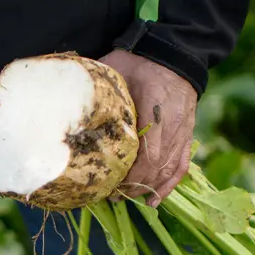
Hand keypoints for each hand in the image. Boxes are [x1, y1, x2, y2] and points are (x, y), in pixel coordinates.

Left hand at [99, 49, 196, 207]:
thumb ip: (98, 93)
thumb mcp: (114, 71)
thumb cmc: (137, 62)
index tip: (111, 184)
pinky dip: (169, 185)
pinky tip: (155, 201)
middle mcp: (172, 124)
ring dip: (149, 188)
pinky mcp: (187, 135)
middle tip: (111, 195)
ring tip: (127, 199)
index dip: (131, 174)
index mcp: (155, 107)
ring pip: (169, 169)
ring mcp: (182, 131)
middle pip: (157, 166)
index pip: (148, 153)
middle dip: (135, 185)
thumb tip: (68, 110)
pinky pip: (181, 165)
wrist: (171, 53)